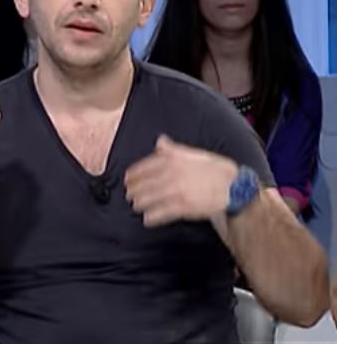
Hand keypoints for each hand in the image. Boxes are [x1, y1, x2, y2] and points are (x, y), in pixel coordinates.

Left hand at [124, 135, 238, 226]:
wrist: (234, 187)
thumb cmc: (216, 169)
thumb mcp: (194, 153)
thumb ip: (173, 149)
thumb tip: (160, 141)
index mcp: (172, 159)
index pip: (145, 166)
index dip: (133, 174)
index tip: (127, 179)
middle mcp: (171, 173)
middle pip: (143, 183)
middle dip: (134, 190)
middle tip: (129, 195)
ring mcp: (175, 190)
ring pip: (149, 198)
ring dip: (140, 203)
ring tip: (136, 206)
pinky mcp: (182, 206)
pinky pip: (161, 213)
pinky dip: (152, 217)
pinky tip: (147, 219)